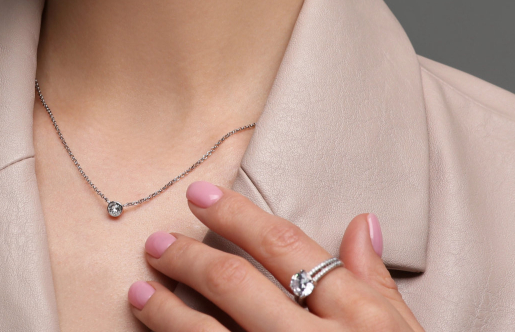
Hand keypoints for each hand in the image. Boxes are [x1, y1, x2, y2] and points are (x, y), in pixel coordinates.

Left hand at [127, 181, 424, 331]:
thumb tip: (361, 223)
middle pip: (234, 283)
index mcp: (358, 318)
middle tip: (155, 244)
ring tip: (139, 293)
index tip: (200, 195)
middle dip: (186, 256)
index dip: (237, 215)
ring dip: (164, 309)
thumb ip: (376, 284)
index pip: (286, 248)